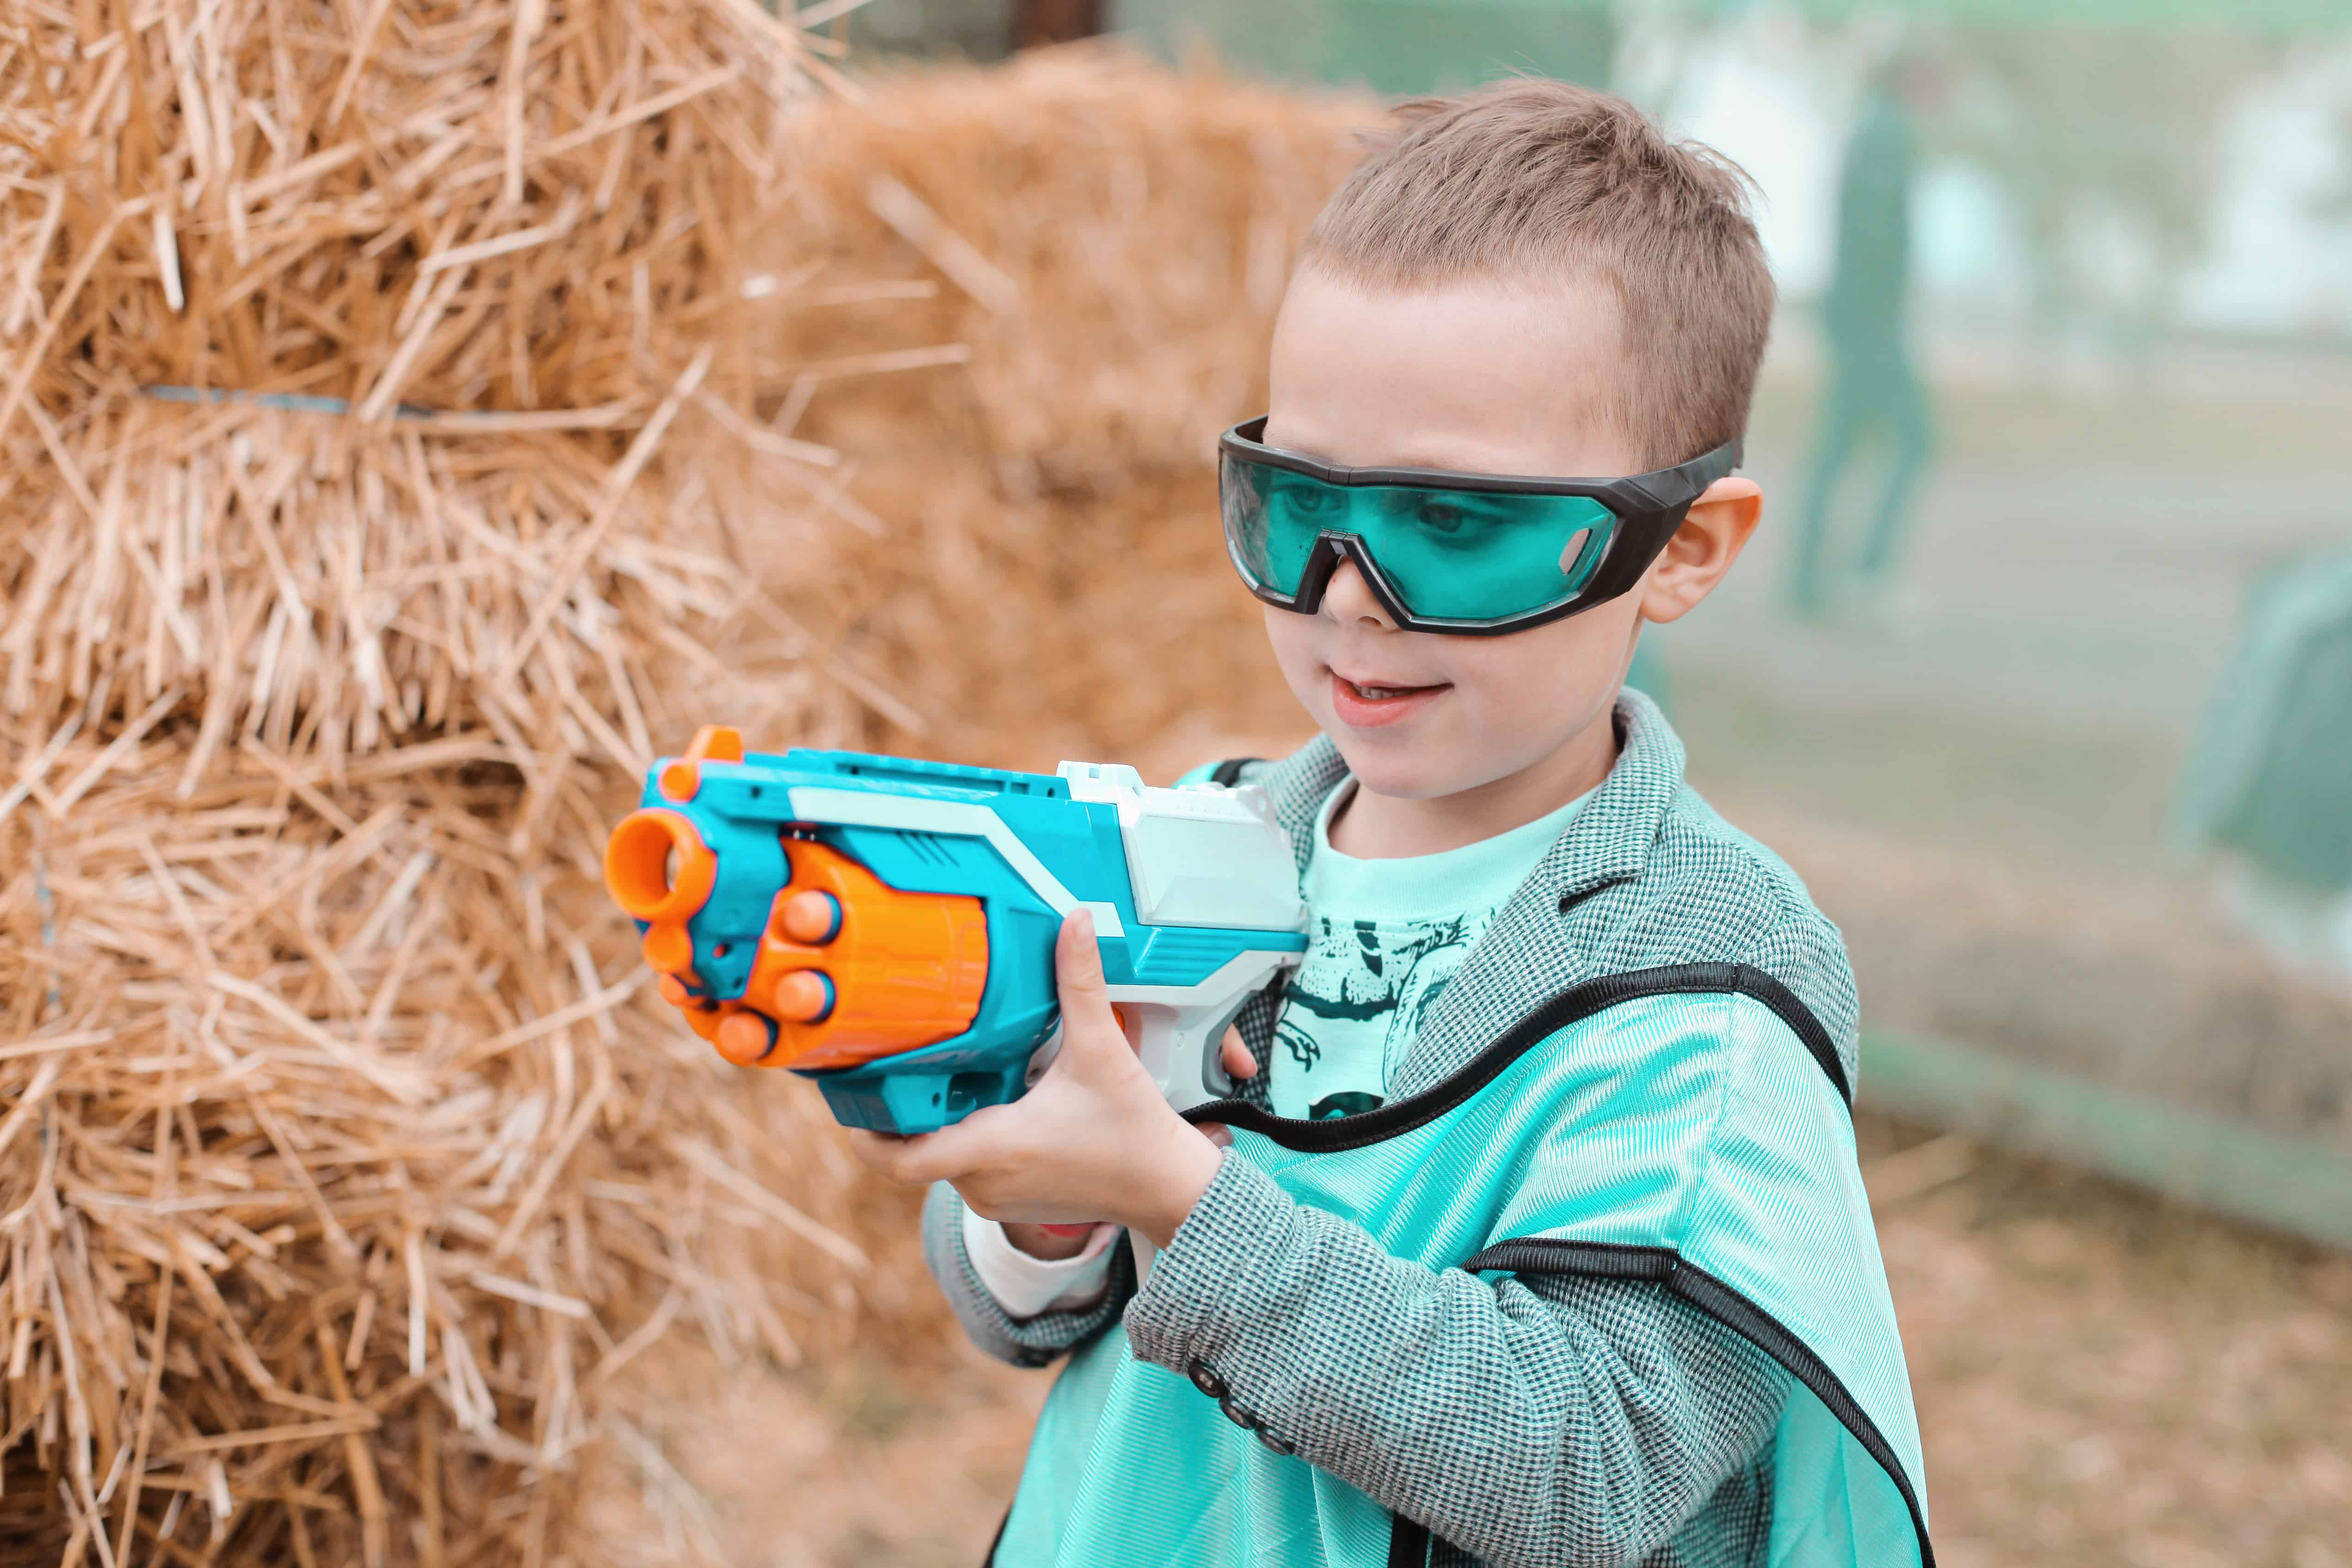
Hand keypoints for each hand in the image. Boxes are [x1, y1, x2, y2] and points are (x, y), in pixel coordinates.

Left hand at [847, 911, 1256, 1249]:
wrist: (1166, 1188)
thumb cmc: (1133, 1132)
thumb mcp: (1101, 1050)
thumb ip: (1079, 984)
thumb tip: (1073, 924)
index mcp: (992, 1148)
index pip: (899, 1160)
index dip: (865, 1133)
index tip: (852, 1100)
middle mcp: (983, 1183)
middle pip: (916, 1149)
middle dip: (912, 1108)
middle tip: (906, 1061)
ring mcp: (995, 1197)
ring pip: (942, 1159)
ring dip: (944, 1122)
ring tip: (953, 1075)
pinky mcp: (1009, 1201)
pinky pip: (969, 1170)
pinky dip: (969, 1138)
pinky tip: (991, 1102)